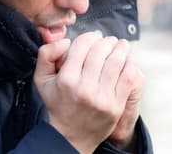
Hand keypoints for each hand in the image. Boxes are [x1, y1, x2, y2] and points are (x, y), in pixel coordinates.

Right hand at [34, 32, 143, 152]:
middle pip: (100, 51)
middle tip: (108, 40)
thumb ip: (46, 54)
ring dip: (121, 48)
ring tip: (121, 44)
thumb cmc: (57, 103)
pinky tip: (128, 58)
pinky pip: (128, 77)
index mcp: (66, 79)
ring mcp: (102, 98)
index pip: (82, 45)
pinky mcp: (116, 105)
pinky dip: (130, 63)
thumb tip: (66, 41)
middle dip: (106, 41)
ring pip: (116, 61)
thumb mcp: (41, 79)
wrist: (70, 135)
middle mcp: (84, 88)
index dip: (90, 36)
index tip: (94, 37)